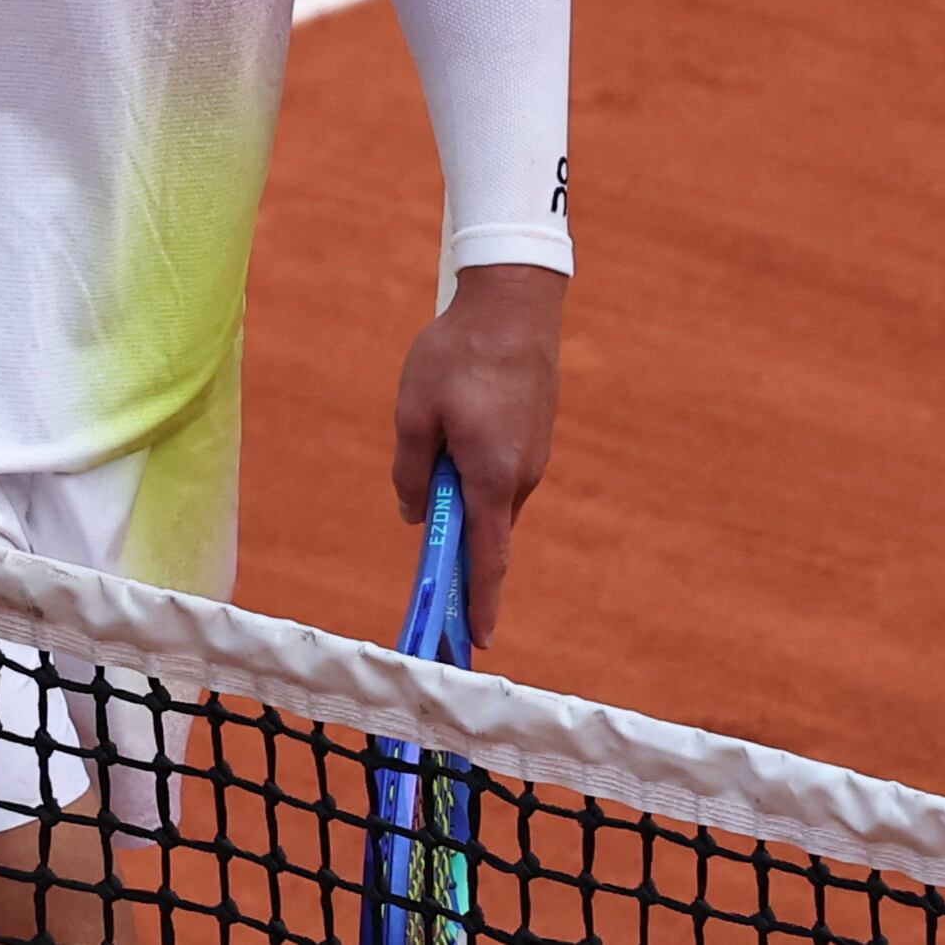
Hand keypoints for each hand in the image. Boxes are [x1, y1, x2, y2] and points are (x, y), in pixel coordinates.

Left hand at [391, 264, 564, 648]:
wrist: (514, 302)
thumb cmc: (458, 355)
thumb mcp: (414, 414)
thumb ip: (410, 471)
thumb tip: (414, 514)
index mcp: (491, 478)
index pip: (487, 560)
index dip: (478, 603)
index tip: (474, 643)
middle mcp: (521, 477)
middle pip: (485, 531)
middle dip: (460, 554)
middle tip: (431, 579)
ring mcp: (533, 455)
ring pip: (489, 497)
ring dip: (461, 497)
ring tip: (432, 456)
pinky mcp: (534, 434)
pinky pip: (500, 471)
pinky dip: (476, 474)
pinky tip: (455, 431)